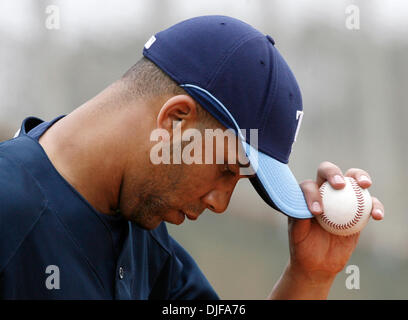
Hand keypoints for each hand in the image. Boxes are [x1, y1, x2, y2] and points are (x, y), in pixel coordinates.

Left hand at [290, 161, 384, 278]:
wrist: (319, 262)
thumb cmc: (303, 246)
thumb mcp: (297, 234)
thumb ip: (298, 219)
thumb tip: (304, 206)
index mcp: (307, 195)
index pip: (309, 186)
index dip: (312, 194)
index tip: (317, 212)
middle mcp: (323, 191)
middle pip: (329, 172)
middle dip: (333, 172)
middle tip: (340, 184)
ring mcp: (342, 199)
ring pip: (353, 180)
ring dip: (361, 177)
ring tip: (365, 185)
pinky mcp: (358, 211)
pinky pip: (370, 204)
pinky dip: (375, 207)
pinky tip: (377, 215)